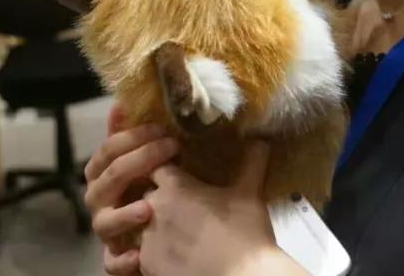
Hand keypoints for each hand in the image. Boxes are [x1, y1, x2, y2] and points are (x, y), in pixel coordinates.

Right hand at [86, 105, 179, 275]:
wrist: (165, 235)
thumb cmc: (150, 186)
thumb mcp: (144, 158)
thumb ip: (133, 133)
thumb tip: (122, 101)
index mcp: (103, 173)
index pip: (108, 150)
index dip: (132, 137)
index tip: (163, 129)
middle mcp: (100, 200)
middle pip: (107, 179)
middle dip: (138, 162)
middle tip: (170, 148)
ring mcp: (107, 230)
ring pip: (103, 223)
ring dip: (124, 215)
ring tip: (148, 208)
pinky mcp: (115, 259)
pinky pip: (111, 264)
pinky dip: (122, 260)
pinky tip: (140, 255)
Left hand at [140, 141, 304, 275]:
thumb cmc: (245, 234)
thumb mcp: (250, 195)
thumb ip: (252, 163)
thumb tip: (261, 141)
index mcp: (175, 185)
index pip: (156, 168)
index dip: (167, 171)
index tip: (180, 175)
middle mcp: (153, 207)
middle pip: (147, 195)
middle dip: (161, 199)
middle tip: (184, 208)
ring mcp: (147, 238)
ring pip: (142, 224)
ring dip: (156, 226)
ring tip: (181, 234)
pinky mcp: (146, 265)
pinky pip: (143, 252)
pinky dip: (156, 252)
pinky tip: (177, 255)